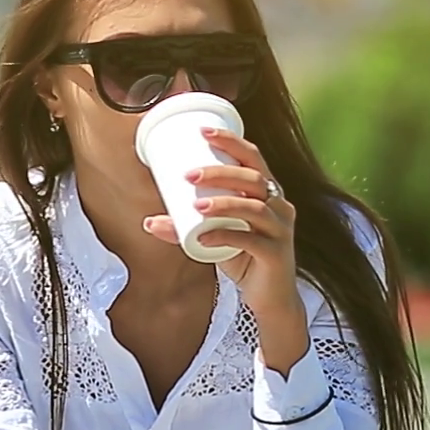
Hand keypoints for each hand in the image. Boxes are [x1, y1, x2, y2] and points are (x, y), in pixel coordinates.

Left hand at [143, 128, 297, 317]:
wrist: (269, 297)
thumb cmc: (244, 257)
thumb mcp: (213, 238)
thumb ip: (185, 228)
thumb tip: (148, 221)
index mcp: (267, 192)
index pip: (253, 157)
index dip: (231, 142)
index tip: (203, 132)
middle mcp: (279, 206)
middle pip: (253, 178)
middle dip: (220, 172)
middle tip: (188, 174)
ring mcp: (281, 230)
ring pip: (255, 207)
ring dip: (224, 202)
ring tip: (196, 205)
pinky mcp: (277, 254)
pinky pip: (252, 240)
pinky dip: (226, 236)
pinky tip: (204, 238)